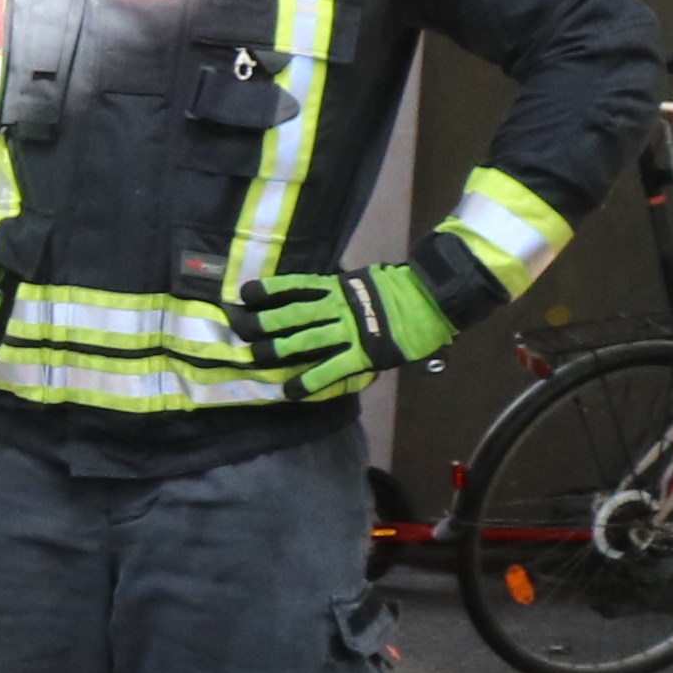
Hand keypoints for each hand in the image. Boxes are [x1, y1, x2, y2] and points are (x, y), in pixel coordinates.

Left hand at [228, 258, 457, 390]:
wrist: (433, 299)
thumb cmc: (399, 290)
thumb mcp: (363, 281)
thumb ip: (338, 289)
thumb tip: (313, 293)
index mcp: (338, 286)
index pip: (296, 285)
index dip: (269, 290)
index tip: (244, 293)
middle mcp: (339, 306)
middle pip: (292, 314)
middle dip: (263, 322)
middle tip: (238, 329)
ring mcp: (351, 330)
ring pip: (306, 339)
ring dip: (278, 350)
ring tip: (254, 357)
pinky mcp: (364, 353)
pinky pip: (331, 368)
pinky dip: (309, 381)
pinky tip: (290, 391)